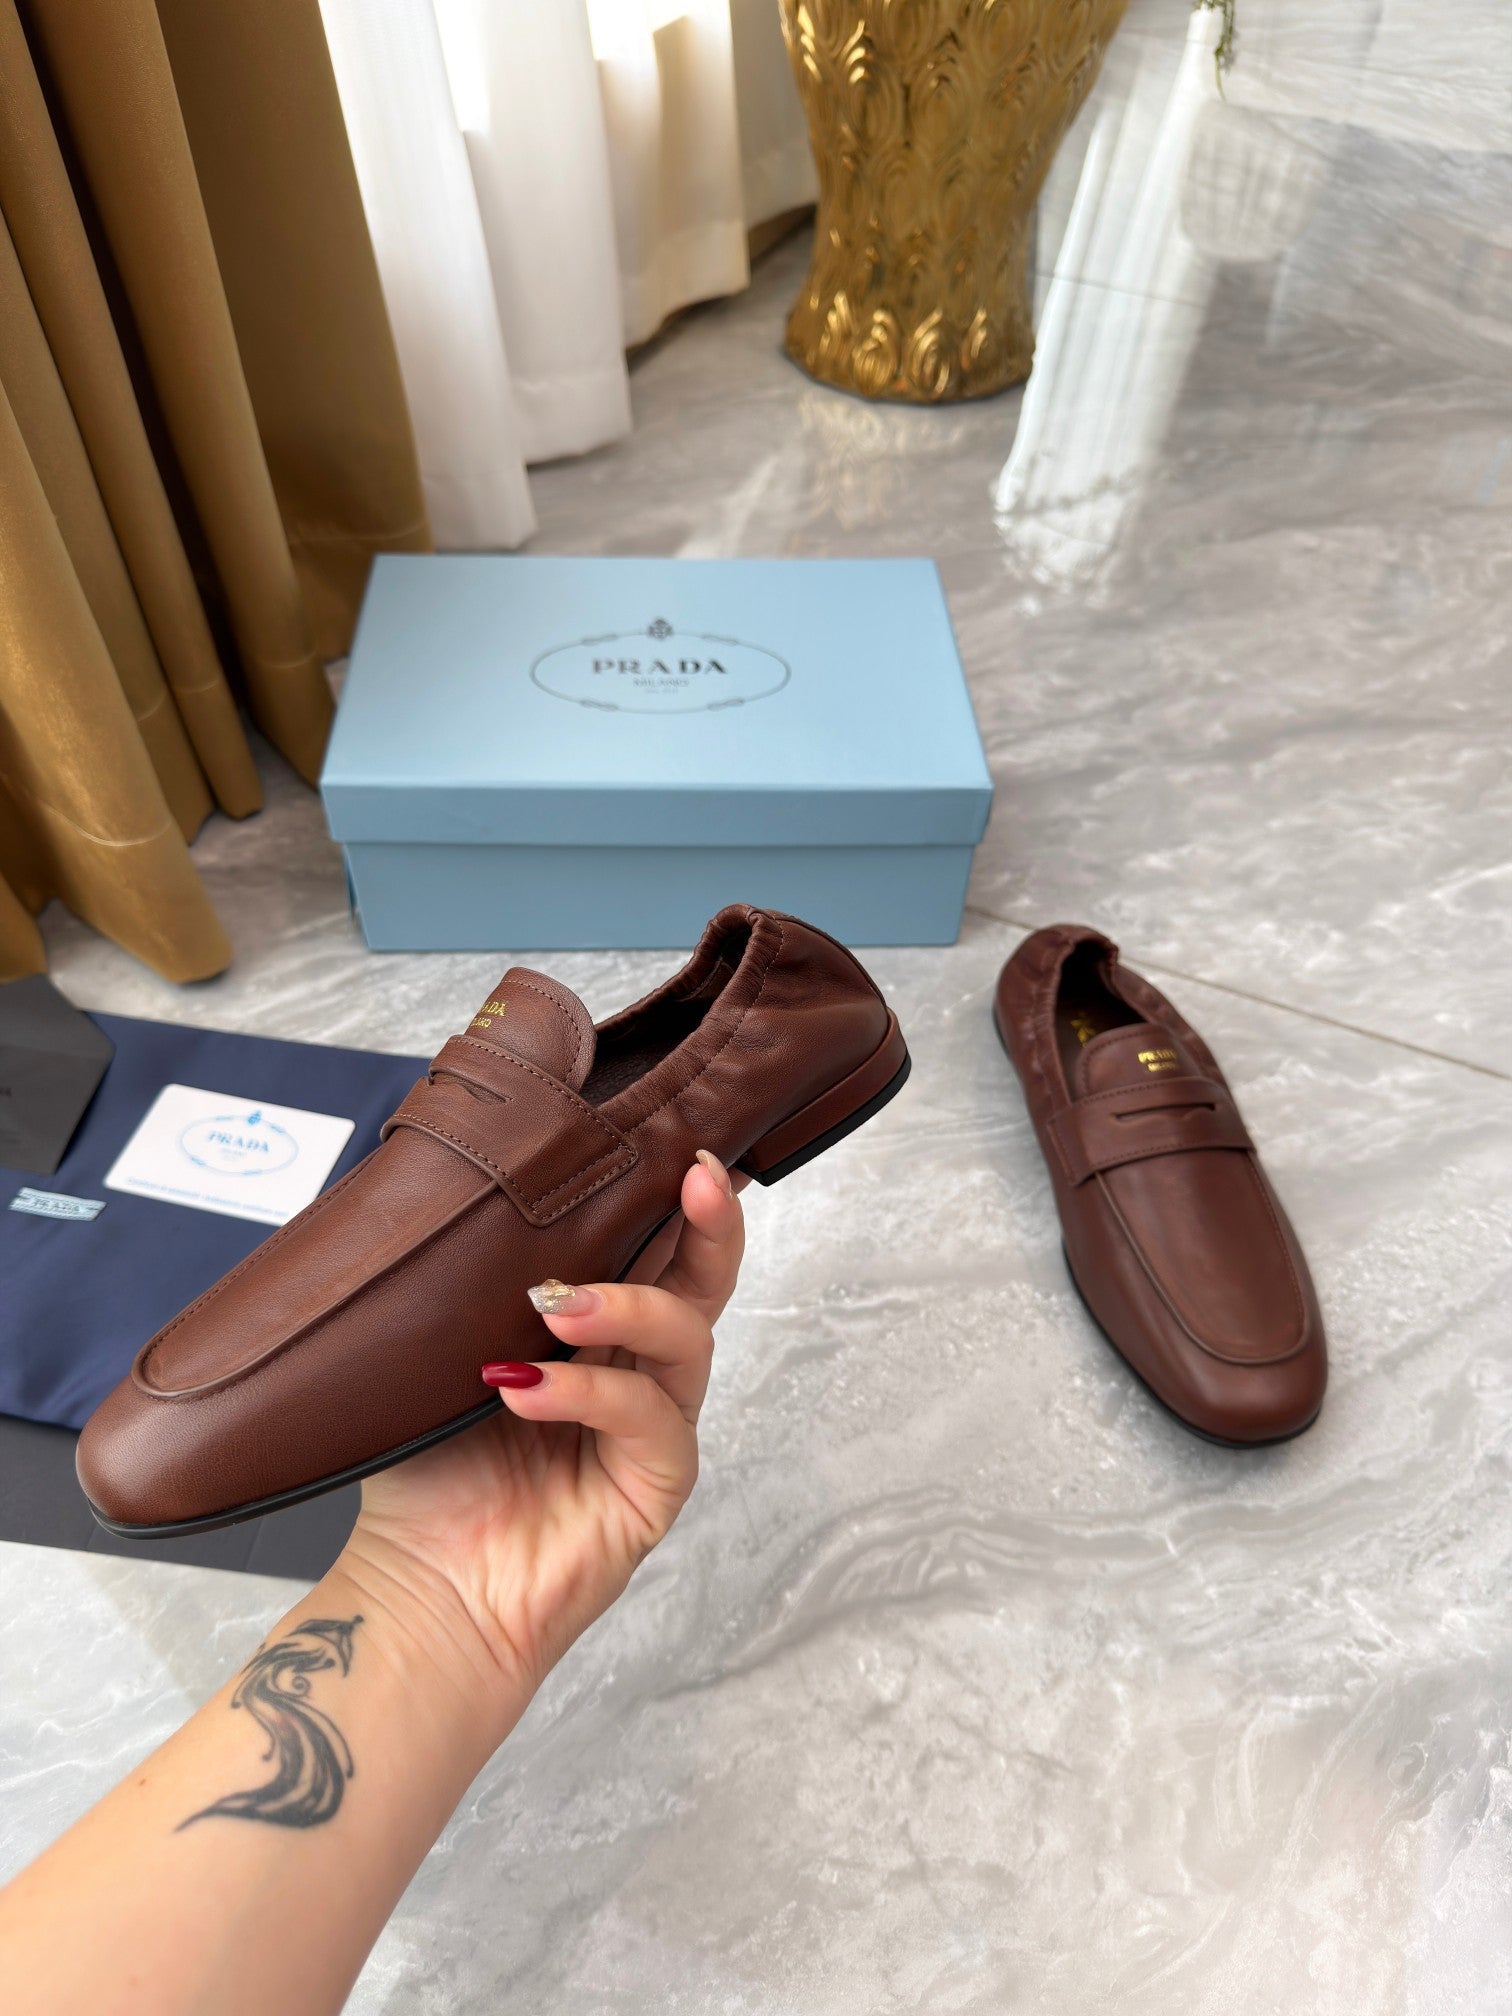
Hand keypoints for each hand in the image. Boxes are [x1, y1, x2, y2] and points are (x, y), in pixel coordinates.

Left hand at [343, 1155, 745, 1706]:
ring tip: (555, 1304)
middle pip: (703, 1281)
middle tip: (695, 1176)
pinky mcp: (656, 1485)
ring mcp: (654, 1427)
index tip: (683, 1140)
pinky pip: (646, 1418)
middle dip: (710, 1221)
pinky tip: (527, 1389)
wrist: (422, 1591)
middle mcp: (637, 1369)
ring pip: (686, 1337)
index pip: (653, 1247)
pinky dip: (589, 1393)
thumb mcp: (439, 1351)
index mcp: (596, 1329)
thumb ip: (470, 1281)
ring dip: (626, 1304)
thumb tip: (454, 1188)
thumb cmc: (428, 1473)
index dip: (679, 1194)